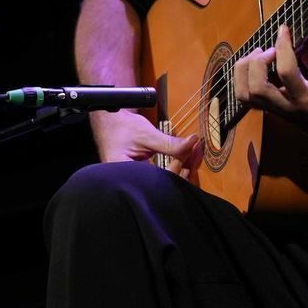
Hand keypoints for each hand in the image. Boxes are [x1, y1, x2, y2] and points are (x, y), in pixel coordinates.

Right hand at [89, 108, 203, 178]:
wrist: (110, 122)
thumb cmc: (122, 127)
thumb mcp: (146, 134)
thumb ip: (168, 143)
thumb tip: (192, 143)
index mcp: (124, 175)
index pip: (156, 181)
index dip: (175, 169)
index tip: (189, 155)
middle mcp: (130, 183)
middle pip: (162, 185)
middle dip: (182, 171)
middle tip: (196, 156)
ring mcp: (137, 181)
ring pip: (164, 182)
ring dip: (180, 169)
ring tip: (195, 156)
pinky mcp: (143, 177)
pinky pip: (161, 176)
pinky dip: (173, 167)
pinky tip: (186, 160)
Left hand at [233, 25, 307, 138]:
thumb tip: (306, 36)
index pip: (285, 72)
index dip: (282, 46)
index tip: (284, 29)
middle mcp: (287, 109)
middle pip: (254, 89)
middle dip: (255, 62)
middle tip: (270, 49)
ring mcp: (278, 113)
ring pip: (245, 96)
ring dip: (244, 71)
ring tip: (259, 56)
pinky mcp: (274, 114)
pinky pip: (249, 98)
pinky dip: (245, 79)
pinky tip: (259, 67)